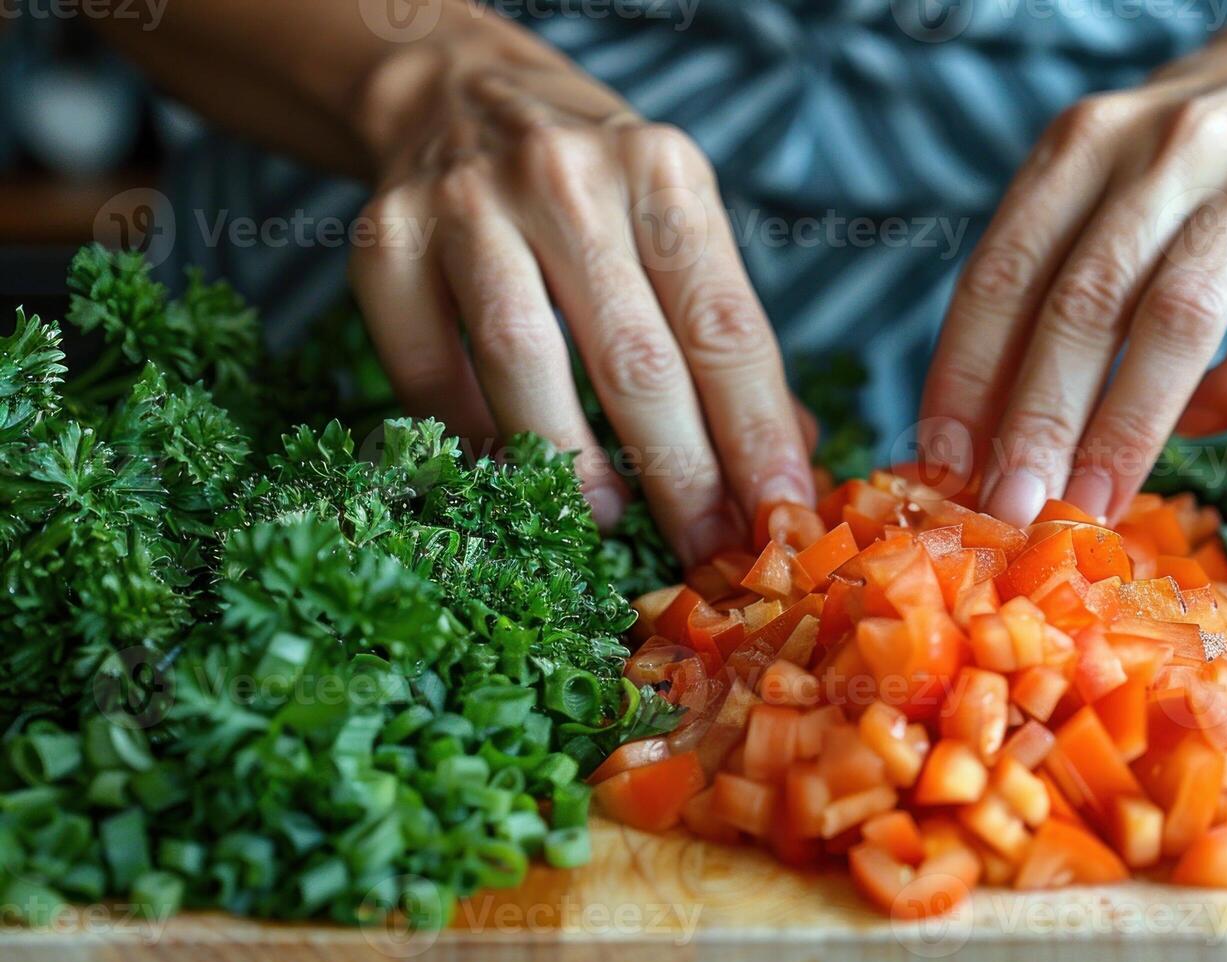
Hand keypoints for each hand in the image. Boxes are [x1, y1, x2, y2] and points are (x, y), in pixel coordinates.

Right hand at [348, 34, 812, 562]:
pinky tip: (508, 474)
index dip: (755, 432)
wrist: (460, 94)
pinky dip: (467, 433)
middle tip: (704, 549)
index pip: (723, 326)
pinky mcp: (384, 240)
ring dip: (571, 462)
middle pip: (634, 358)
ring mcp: (465, 205)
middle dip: (679, 473)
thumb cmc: (593, 182)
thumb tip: (789, 459)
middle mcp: (565, 177)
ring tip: (609, 522)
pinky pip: (426, 365)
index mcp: (661, 172)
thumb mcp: (678, 220)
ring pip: (523, 362)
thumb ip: (726, 333)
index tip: (777, 511)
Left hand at [919, 33, 1226, 525]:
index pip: (1005, 271)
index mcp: (1083, 142)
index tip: (946, 464)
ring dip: (1126, 426)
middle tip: (1013, 507)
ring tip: (1091, 500)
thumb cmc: (1173, 176)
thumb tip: (976, 441)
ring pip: (1180, 318)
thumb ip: (1039, 292)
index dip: (967, 375)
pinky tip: (1195, 425)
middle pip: (1088, 301)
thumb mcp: (1092, 195)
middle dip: (1042, 419)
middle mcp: (1169, 148)